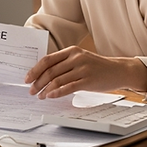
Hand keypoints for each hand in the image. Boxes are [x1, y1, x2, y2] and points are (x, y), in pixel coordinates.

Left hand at [24, 46, 146, 98]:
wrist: (118, 70)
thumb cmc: (97, 66)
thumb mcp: (80, 59)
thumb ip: (64, 63)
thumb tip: (43, 74)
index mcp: (71, 50)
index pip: (48, 60)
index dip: (35, 70)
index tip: (27, 78)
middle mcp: (76, 58)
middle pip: (50, 70)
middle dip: (37, 82)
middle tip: (31, 90)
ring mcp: (82, 69)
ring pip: (57, 79)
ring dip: (45, 89)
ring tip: (40, 95)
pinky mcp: (88, 80)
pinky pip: (68, 87)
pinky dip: (57, 92)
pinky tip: (50, 96)